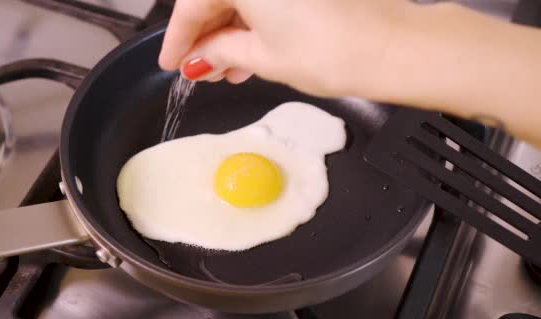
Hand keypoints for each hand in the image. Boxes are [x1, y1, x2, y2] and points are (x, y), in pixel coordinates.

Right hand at [158, 0, 409, 96]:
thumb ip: (222, 51)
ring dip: (229, 31)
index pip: (192, 4)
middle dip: (205, 35)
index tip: (171, 62)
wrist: (391, 47)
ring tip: (227, 69)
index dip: (178, 39)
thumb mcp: (263, 57)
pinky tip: (250, 52)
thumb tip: (200, 57)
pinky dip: (254, 22)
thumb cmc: (332, 50)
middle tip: (199, 69)